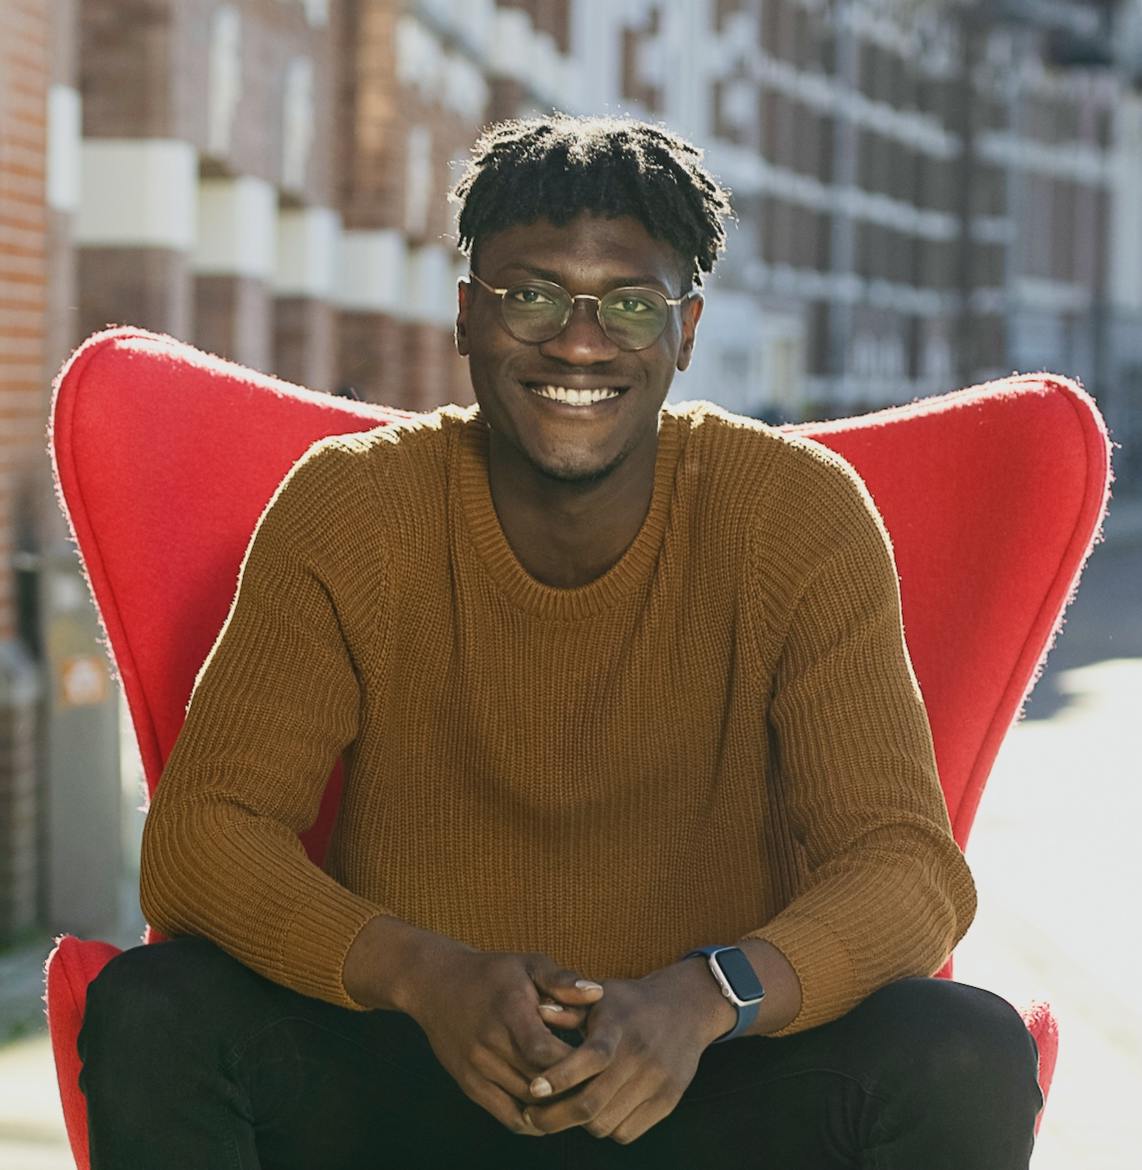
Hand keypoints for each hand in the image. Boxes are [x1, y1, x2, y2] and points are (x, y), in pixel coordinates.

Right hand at [404, 945, 604, 1136]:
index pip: (544, 1052)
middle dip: (572, 1085)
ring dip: (555, 1104)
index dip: (573, 1062)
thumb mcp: (528, 964)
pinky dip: (532, 1120)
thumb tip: (598, 994)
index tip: (595, 1058)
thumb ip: (563, 980)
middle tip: (597, 1083)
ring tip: (580, 1094)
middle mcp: (489, 1042)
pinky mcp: (469, 1084)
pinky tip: (551, 1109)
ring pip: (526, 1102)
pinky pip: (507, 1116)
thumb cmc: (493, 973)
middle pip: (539, 1080)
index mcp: (509, 1010)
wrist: (437, 984)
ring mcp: (476, 1066)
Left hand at [522, 966, 720, 1144]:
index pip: (590, 1057)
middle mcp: (640, 1055)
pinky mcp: (667, 1101)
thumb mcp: (600, 995)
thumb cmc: (630, 1003)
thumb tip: (539, 1012)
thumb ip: (568, 1009)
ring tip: (565, 1110)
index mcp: (619, 1026)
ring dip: (580, 1123)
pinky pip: (626, 1132)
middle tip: (533, 1115)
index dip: (560, 1076)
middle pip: (591, 1103)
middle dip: (554, 1116)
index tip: (534, 1088)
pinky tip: (598, 1111)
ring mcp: (656, 1081)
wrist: (685, 1009)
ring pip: (605, 1123)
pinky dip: (606, 1127)